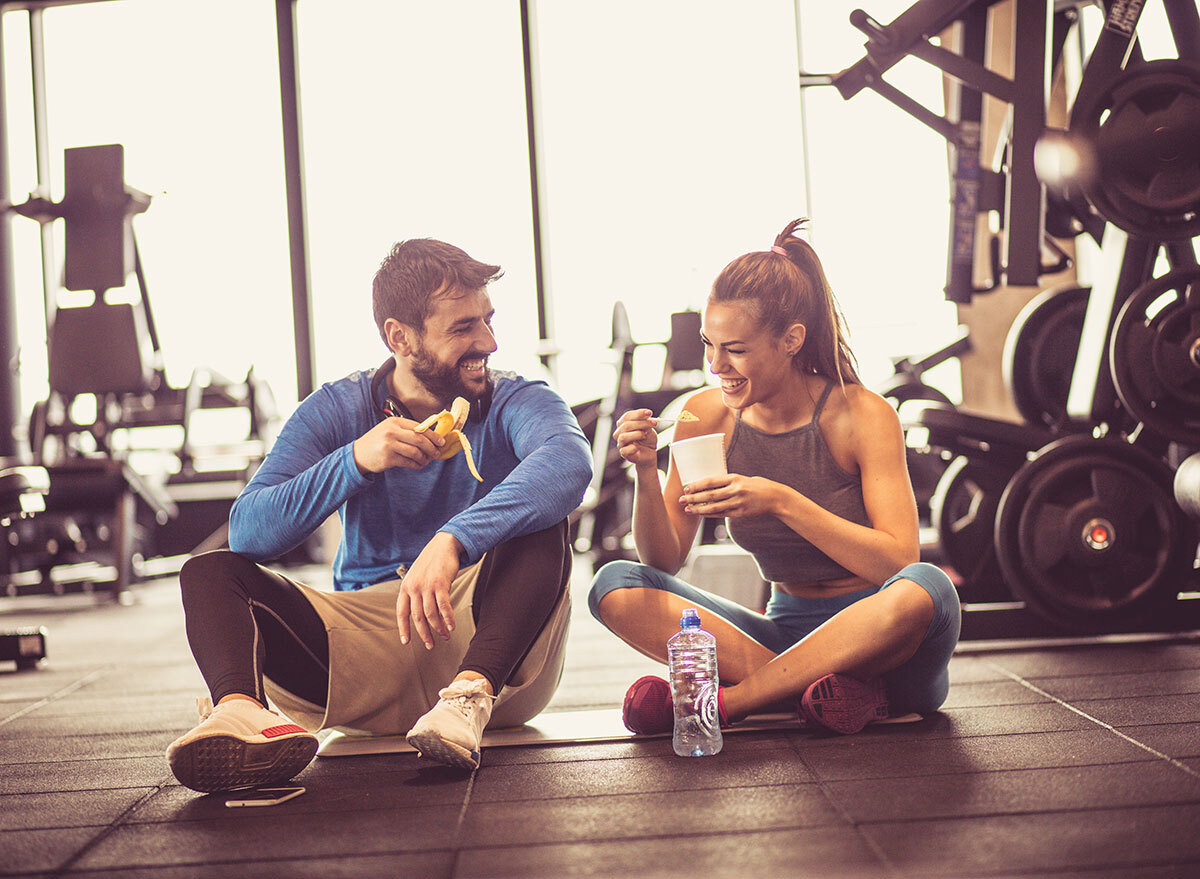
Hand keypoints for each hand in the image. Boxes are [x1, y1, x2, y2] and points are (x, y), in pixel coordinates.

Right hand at [353, 416, 444, 475]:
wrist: (358, 454)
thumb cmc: (377, 442)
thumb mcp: (389, 430)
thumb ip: (406, 431)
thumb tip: (430, 436)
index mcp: (394, 422)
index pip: (419, 427)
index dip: (433, 435)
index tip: (441, 441)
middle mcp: (391, 432)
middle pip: (419, 439)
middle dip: (432, 447)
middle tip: (437, 453)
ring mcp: (389, 445)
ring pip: (415, 452)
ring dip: (424, 458)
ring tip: (426, 460)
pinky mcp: (388, 458)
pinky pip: (408, 462)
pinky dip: (416, 465)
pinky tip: (418, 465)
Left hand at [396, 533, 462, 648]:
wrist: (443, 545)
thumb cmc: (431, 562)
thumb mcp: (416, 576)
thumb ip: (414, 592)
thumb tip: (417, 612)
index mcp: (405, 587)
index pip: (401, 612)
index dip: (403, 628)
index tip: (406, 642)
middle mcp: (414, 588)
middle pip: (417, 617)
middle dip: (424, 634)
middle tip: (430, 646)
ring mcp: (427, 586)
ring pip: (431, 614)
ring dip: (438, 628)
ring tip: (445, 636)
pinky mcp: (441, 584)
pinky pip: (444, 606)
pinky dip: (448, 618)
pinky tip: (452, 626)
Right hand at [613, 409, 660, 469]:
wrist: (650, 453)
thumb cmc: (647, 440)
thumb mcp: (649, 429)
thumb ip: (646, 424)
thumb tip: (646, 419)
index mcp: (624, 424)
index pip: (627, 416)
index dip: (638, 413)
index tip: (649, 413)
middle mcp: (620, 433)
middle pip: (626, 425)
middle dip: (641, 423)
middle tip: (654, 423)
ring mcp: (621, 444)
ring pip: (623, 437)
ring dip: (637, 434)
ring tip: (645, 436)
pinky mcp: (624, 454)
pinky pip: (624, 450)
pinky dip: (633, 448)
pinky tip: (638, 447)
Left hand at [679, 474, 781, 517]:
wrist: (775, 497)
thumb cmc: (757, 485)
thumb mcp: (742, 478)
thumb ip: (727, 482)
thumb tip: (707, 485)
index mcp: (735, 478)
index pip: (711, 481)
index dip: (697, 485)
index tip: (686, 487)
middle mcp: (736, 490)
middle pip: (710, 495)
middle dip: (694, 498)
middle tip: (681, 499)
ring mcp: (738, 503)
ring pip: (714, 507)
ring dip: (699, 509)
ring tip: (688, 509)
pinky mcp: (740, 513)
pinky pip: (722, 514)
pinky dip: (710, 514)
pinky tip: (701, 514)